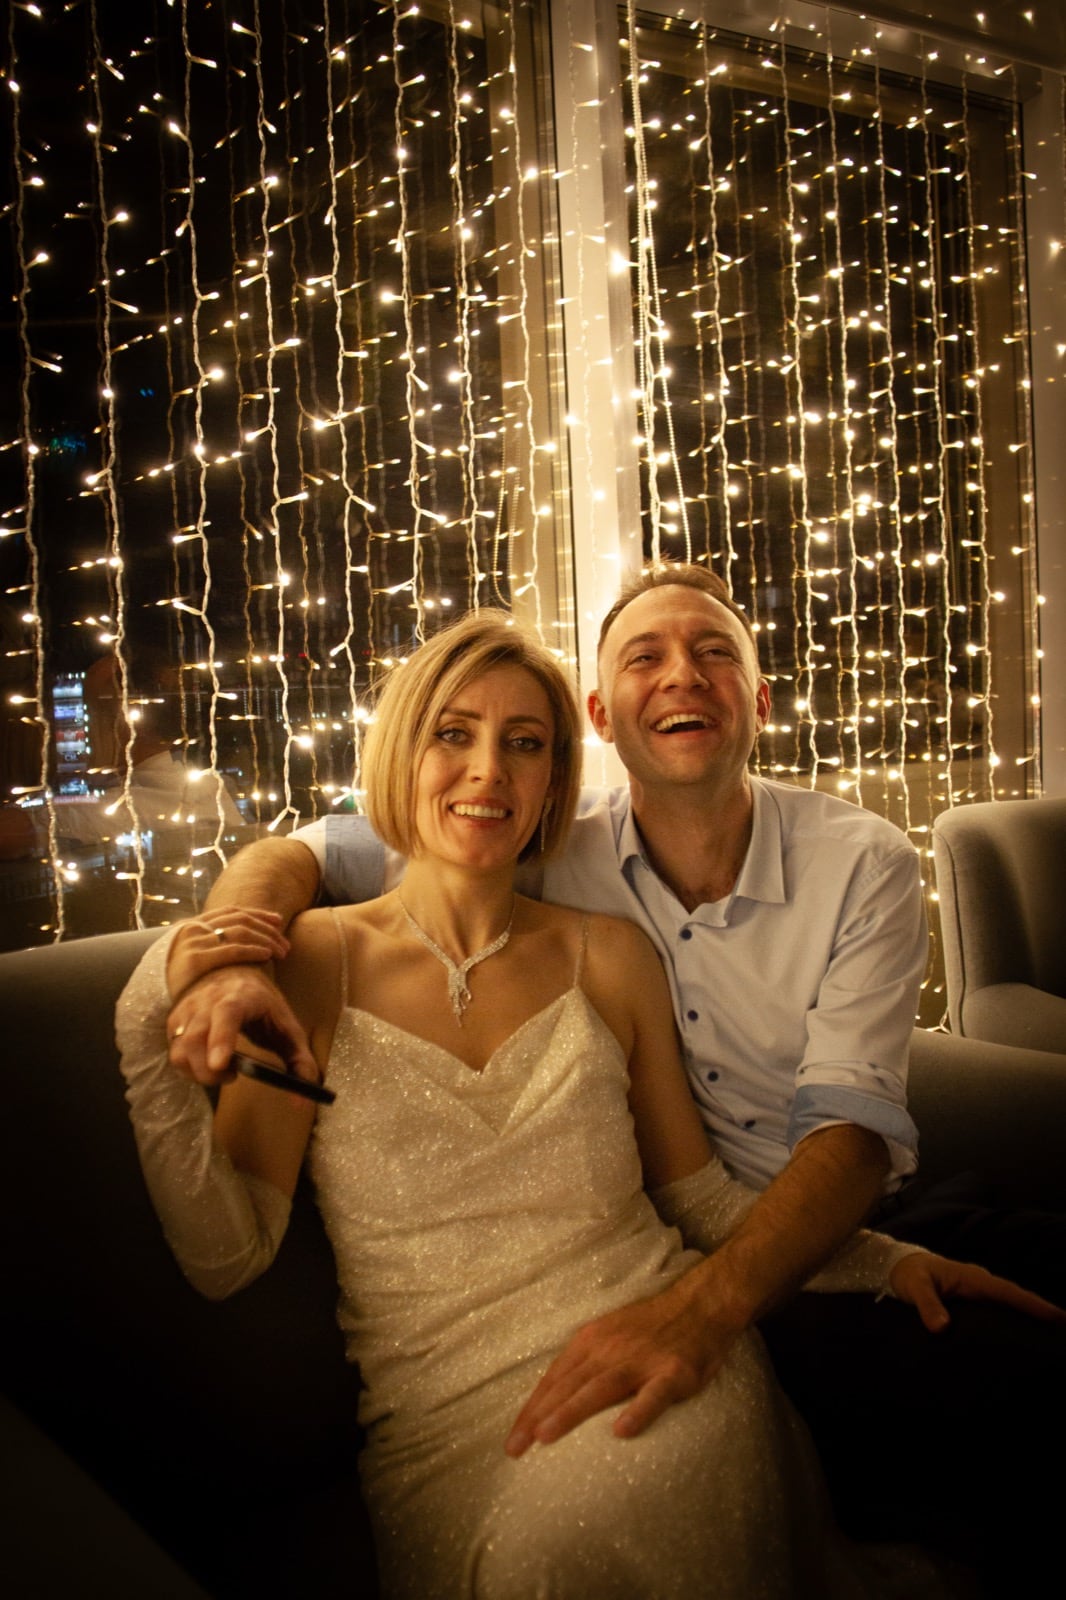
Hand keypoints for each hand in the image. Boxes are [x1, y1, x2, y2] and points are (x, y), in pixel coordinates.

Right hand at [166, 908, 289, 999]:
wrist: (147, 1000)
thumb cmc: (175, 982)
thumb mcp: (190, 957)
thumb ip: (209, 946)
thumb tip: (238, 941)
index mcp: (193, 924)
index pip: (233, 911)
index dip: (258, 914)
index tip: (278, 920)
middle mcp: (193, 929)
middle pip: (241, 920)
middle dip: (267, 929)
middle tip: (285, 943)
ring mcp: (194, 943)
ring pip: (241, 932)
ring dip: (266, 940)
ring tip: (282, 951)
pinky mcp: (196, 960)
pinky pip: (233, 950)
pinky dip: (254, 950)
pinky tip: (267, 955)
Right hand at [166, 963, 317, 1089]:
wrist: (237, 978)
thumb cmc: (265, 1010)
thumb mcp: (290, 1032)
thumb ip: (301, 1064)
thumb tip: (303, 1102)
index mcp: (242, 997)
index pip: (226, 1014)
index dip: (220, 1039)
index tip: (220, 1065)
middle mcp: (209, 1000)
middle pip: (196, 1037)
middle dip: (209, 1070)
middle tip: (232, 1076)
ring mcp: (189, 1009)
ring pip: (180, 1049)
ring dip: (199, 1072)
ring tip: (223, 1069)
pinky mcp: (176, 1020)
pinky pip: (175, 1052)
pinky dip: (190, 1067)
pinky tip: (208, 1064)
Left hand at [505, 1274, 741, 1457]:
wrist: (701, 1304)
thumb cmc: (651, 1327)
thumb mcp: (609, 1334)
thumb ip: (585, 1362)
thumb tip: (554, 1397)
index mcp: (592, 1340)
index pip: (554, 1379)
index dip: (531, 1409)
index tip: (513, 1441)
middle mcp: (610, 1349)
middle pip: (568, 1385)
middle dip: (538, 1417)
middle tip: (514, 1448)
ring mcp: (642, 1360)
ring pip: (600, 1388)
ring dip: (570, 1412)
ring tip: (546, 1436)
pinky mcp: (673, 1373)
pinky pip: (654, 1395)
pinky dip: (638, 1412)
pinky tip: (622, 1432)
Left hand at [889, 1251, 1065, 1332]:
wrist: (897, 1266)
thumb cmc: (908, 1274)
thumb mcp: (914, 1288)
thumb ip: (927, 1305)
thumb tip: (942, 1327)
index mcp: (973, 1277)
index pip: (1009, 1293)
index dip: (1034, 1306)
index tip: (1059, 1317)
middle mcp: (981, 1281)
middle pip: (1017, 1297)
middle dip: (1041, 1311)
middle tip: (1064, 1326)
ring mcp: (978, 1289)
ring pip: (1010, 1302)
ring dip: (1029, 1313)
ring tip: (1051, 1332)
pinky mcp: (973, 1297)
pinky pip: (999, 1306)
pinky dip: (1013, 1315)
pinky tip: (1020, 1331)